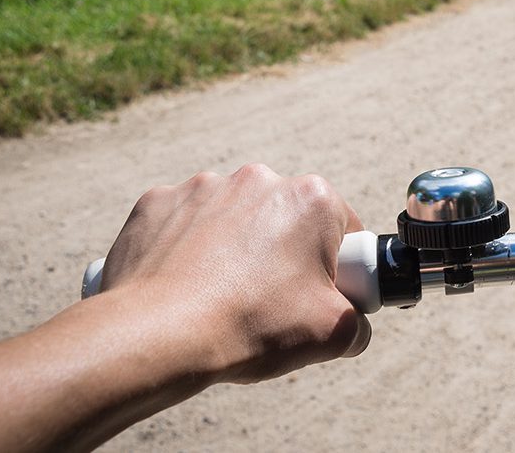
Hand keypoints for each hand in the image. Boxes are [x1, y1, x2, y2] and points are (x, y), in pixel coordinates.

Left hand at [98, 163, 371, 383]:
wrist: (157, 336)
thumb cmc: (250, 326)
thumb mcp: (333, 335)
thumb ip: (357, 322)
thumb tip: (352, 324)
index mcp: (311, 199)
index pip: (342, 231)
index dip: (336, 268)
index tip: (315, 297)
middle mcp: (259, 179)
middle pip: (286, 220)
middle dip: (283, 255)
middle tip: (269, 303)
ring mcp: (202, 186)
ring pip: (233, 220)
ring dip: (233, 249)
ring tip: (220, 298)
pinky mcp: (157, 203)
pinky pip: (182, 224)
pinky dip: (186, 250)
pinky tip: (183, 287)